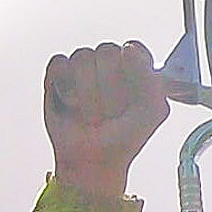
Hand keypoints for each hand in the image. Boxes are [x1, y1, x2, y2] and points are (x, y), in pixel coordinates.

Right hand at [45, 40, 168, 202]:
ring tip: (92, 113)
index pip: (133, 49)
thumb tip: (128, 50)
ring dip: (88, 94)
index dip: (132, 72)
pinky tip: (71, 104)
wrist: (94, 163)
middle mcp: (109, 63)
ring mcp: (83, 68)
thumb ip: (153, 79)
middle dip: (110, 89)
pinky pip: (60, 64)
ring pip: (83, 58)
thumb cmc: (123, 139)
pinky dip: (66, 86)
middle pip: (107, 52)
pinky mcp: (58, 76)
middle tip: (111, 113)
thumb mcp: (153, 113)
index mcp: (134, 67)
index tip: (132, 95)